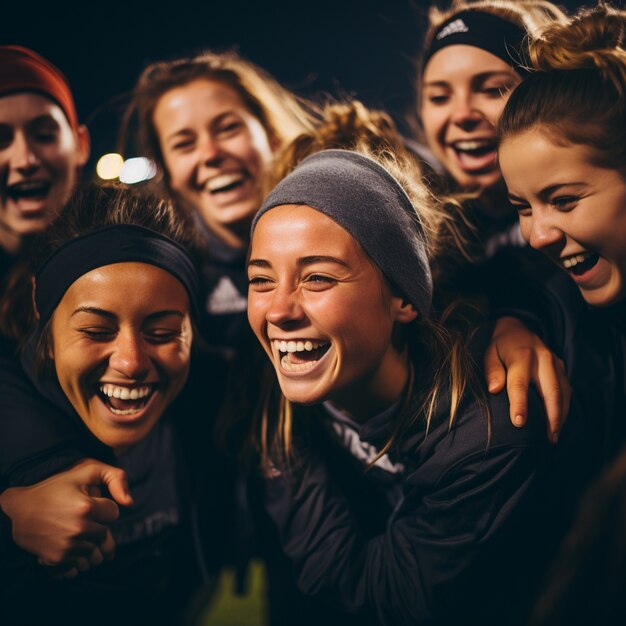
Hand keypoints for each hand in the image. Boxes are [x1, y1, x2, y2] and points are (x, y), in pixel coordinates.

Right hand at [0, 459, 132, 576]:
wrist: (19, 510)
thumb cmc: (55, 488)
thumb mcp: (86, 472)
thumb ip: (116, 477)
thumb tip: (130, 503)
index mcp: (87, 507)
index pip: (113, 514)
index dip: (104, 509)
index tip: (91, 505)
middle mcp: (79, 528)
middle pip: (105, 534)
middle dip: (97, 526)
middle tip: (82, 518)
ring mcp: (68, 546)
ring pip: (94, 550)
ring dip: (89, 542)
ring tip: (76, 531)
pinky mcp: (57, 559)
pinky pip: (80, 563)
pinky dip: (78, 556)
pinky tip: (69, 543)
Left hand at [484, 316, 570, 442]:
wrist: (516, 328)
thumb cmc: (499, 345)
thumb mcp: (489, 352)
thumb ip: (491, 370)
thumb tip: (494, 389)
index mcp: (521, 354)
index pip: (520, 383)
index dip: (520, 404)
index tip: (519, 423)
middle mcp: (542, 358)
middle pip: (550, 390)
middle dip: (550, 416)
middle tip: (547, 437)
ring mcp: (555, 362)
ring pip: (563, 392)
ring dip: (560, 415)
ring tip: (553, 436)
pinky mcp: (561, 368)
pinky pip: (567, 390)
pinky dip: (564, 408)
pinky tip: (557, 423)